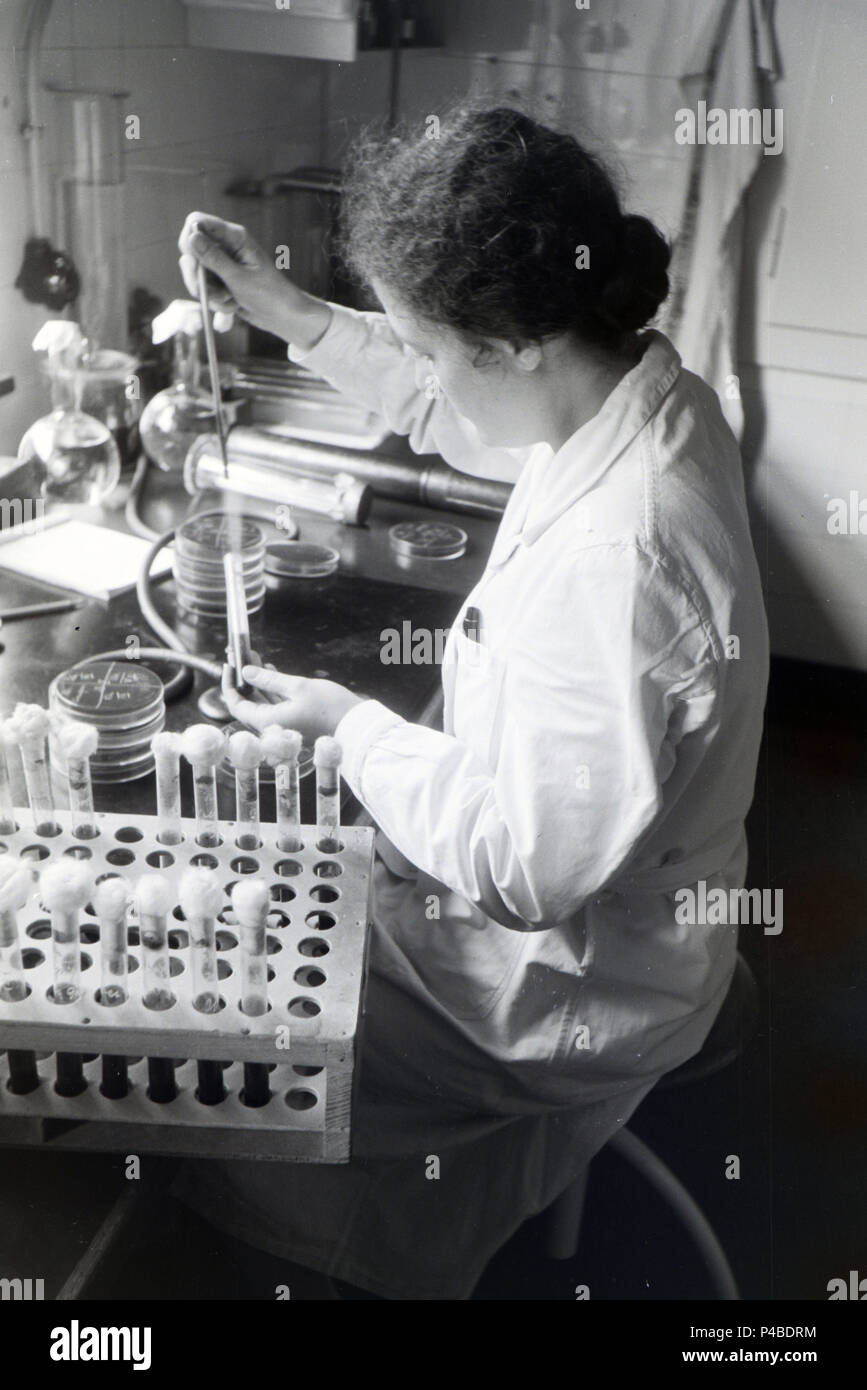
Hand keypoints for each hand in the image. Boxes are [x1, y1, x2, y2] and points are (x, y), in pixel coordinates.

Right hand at [177, 212, 330, 346]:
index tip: (192, 261)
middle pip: (191, 251)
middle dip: (196, 275)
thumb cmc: (269, 294)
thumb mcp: (239, 277)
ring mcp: (222, 265)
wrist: (282, 316)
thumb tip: (191, 237)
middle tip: (204, 291)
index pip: (197, 222)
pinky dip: (216, 301)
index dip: (189, 239)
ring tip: (229, 300)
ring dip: (209, 293)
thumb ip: (213, 258)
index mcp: (234, 237)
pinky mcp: (221, 281)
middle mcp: (225, 247)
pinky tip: (233, 305)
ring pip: (197, 275)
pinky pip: (205, 290)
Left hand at [222, 665, 362, 741]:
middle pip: (248, 702)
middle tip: (240, 656)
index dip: (229, 685)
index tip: (229, 665)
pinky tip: (270, 670)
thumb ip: (269, 680)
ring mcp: (283, 723)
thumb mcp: (298, 687)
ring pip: (261, 701)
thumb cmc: (329, 707)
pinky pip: (274, 703)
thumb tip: (246, 672)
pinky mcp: (294, 719)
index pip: (236, 705)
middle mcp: (272, 726)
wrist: (355, 725)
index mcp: (268, 722)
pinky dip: (270, 688)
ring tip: (254, 657)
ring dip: (257, 681)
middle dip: (242, 678)